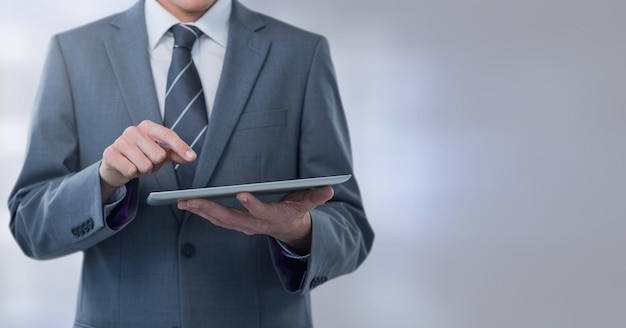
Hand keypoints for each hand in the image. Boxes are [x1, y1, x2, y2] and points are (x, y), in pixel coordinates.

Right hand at [99, 120, 195, 199]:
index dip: (181, 147)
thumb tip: (189, 156)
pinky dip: (132, 174)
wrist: (115, 165)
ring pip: (145, 165)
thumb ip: (174, 153)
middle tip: (148, 163)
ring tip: (137, 166)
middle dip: (156, 165)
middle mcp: (133, 130)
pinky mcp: (110, 153)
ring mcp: (120, 141)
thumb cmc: (140, 156)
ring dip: (144, 171)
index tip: (192, 157)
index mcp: (148, 127)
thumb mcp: (159, 153)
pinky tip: (127, 168)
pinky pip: (131, 171)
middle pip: (159, 155)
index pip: (168, 135)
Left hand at [178, 186, 334, 253]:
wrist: (289, 229)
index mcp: (273, 217)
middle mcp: (255, 224)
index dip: (252, 205)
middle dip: (210, 209)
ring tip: (182, 201)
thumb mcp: (309, 202)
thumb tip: (330, 188)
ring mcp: (243, 226)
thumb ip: (317, 195)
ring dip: (200, 211)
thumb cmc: (297, 210)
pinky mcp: (236, 224)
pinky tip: (187, 204)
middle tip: (191, 200)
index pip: (261, 211)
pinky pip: (216, 219)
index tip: (242, 194)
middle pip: (230, 218)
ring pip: (218, 220)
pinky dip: (201, 212)